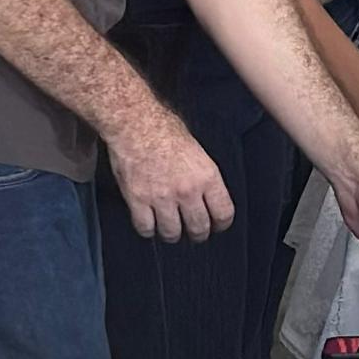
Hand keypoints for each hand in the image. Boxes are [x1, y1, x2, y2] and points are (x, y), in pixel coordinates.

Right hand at [105, 105, 231, 241]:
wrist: (135, 124)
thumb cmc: (165, 130)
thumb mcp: (198, 152)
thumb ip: (204, 177)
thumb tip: (207, 196)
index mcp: (207, 177)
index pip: (224, 213)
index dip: (221, 224)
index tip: (217, 226)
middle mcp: (187, 191)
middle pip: (199, 228)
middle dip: (198, 234)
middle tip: (194, 233)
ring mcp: (161, 197)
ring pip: (172, 233)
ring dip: (173, 234)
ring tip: (172, 230)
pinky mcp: (138, 200)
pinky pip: (146, 228)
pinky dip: (148, 230)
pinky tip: (150, 224)